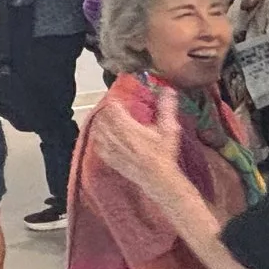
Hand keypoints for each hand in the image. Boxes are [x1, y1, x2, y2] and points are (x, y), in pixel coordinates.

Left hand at [90, 90, 223, 240]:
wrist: (159, 179)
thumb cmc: (165, 154)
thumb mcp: (169, 129)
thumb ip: (167, 108)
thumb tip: (168, 90)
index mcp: (130, 128)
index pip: (114, 109)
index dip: (114, 102)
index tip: (117, 100)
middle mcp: (118, 138)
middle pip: (104, 120)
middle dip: (106, 113)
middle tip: (110, 110)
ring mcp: (113, 151)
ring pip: (99, 133)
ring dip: (100, 126)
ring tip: (104, 121)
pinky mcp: (112, 161)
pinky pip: (100, 149)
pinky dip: (99, 142)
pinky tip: (100, 139)